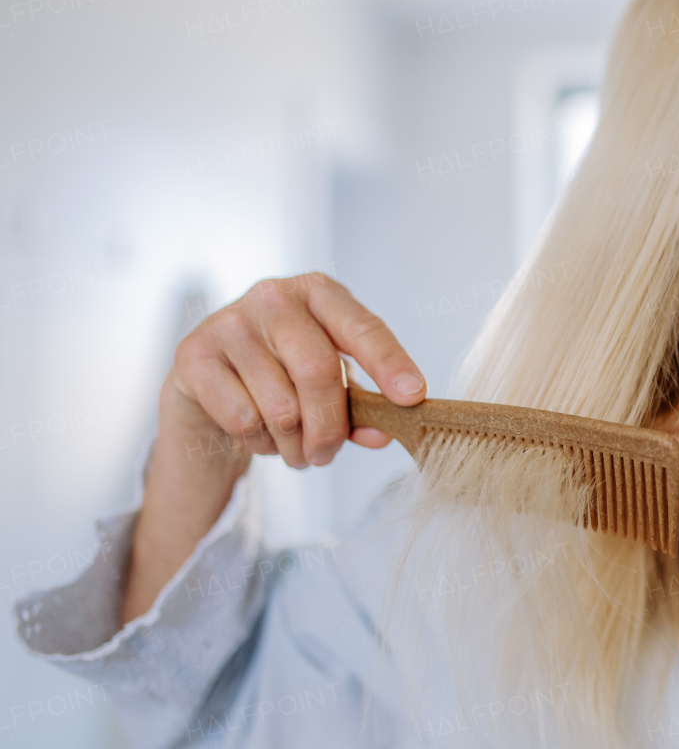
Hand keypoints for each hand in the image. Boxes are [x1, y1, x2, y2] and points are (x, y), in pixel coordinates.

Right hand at [166, 272, 426, 471]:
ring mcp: (230, 322)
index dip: (389, 363)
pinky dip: (259, 442)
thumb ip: (362, 407)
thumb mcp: (331, 385)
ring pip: (280, 406)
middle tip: (328, 455)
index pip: (362, 327)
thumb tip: (384, 433)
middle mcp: (274, 297)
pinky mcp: (194, 355)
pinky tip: (257, 434)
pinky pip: (243, 419)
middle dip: (330, 427)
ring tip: (293, 447)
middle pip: (318, 370)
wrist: (209, 387)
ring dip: (294, 444)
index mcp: (318, 293)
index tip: (412, 396)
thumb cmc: (283, 378)